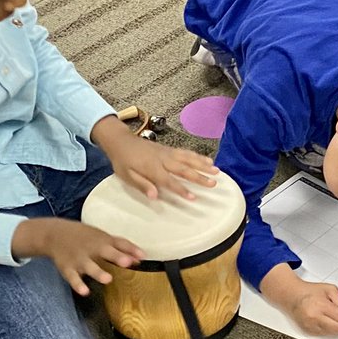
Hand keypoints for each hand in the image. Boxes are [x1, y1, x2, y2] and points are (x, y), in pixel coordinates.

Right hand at [16, 218, 142, 295]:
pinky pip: (73, 278)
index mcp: (102, 240)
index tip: (143, 256)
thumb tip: (141, 257)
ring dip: (98, 272)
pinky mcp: (68, 268)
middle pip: (106, 252)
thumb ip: (121, 247)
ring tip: (107, 279)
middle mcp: (92, 248)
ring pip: (89, 266)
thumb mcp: (101, 237)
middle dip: (116, 257)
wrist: (54, 234)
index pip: (119, 243)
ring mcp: (79, 259)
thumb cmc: (84, 237)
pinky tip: (84, 291)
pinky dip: (78, 284)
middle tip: (127, 262)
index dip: (131, 249)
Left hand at [94, 117, 217, 199]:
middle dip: (199, 177)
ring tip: (217, 171)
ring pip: (188, 158)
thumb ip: (142, 185)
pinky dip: (198, 156)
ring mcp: (167, 152)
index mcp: (152, 168)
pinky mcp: (169, 149)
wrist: (121, 140)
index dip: (181, 190)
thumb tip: (155, 196)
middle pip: (184, 169)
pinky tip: (208, 160)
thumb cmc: (123, 161)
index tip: (194, 198)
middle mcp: (163, 159)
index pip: (169, 181)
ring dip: (203, 165)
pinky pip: (186, 152)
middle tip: (213, 184)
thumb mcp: (126, 176)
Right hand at [261, 264, 337, 335]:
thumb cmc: (310, 292)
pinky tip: (330, 323)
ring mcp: (311, 325)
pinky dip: (330, 330)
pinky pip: (324, 334)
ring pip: (332, 333)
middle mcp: (315, 317)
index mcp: (321, 305)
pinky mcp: (308, 331)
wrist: (293, 296)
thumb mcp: (329, 289)